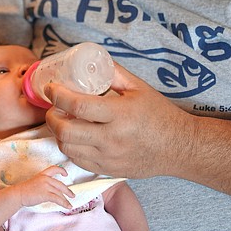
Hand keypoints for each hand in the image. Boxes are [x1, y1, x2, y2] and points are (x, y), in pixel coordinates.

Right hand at [18, 165, 74, 209]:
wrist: (19, 194)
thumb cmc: (25, 190)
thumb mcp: (35, 182)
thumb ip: (44, 183)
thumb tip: (52, 189)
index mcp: (43, 174)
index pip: (54, 169)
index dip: (61, 170)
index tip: (66, 174)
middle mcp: (46, 178)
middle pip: (60, 184)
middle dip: (68, 191)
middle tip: (72, 195)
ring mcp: (46, 186)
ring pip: (60, 193)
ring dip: (66, 200)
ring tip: (70, 204)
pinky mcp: (45, 194)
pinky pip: (58, 199)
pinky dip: (64, 203)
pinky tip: (67, 206)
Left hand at [45, 62, 192, 178]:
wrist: (179, 147)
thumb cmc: (159, 114)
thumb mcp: (138, 87)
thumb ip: (114, 73)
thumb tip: (92, 60)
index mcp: (119, 114)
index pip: (78, 106)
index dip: (58, 95)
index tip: (51, 88)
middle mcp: (112, 139)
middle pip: (66, 132)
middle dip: (51, 117)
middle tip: (53, 107)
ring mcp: (109, 158)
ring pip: (68, 148)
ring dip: (58, 133)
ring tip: (62, 121)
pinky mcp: (109, 170)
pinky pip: (79, 161)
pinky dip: (70, 147)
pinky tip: (74, 136)